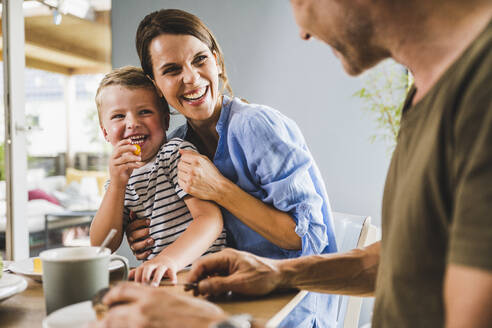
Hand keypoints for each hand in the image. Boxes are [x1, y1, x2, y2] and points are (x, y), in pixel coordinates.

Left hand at [87, 282, 226, 327]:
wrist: (211, 327)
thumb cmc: (201, 316)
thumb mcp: (177, 300)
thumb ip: (158, 302)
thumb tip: (148, 307)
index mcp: (152, 296)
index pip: (123, 290)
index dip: (111, 295)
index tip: (107, 299)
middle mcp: (143, 311)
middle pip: (112, 314)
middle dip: (103, 319)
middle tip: (97, 322)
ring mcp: (143, 327)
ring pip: (115, 327)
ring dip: (106, 327)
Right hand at [109, 139, 143, 187]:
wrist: (118, 184)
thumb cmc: (124, 172)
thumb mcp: (128, 163)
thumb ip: (132, 157)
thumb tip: (139, 151)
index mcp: (114, 156)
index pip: (117, 146)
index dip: (123, 142)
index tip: (130, 140)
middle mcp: (112, 159)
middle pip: (119, 150)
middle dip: (128, 148)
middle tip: (136, 148)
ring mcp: (114, 165)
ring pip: (124, 158)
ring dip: (133, 157)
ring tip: (140, 159)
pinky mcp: (117, 170)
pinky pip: (126, 165)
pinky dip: (133, 165)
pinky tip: (138, 166)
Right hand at [126, 211, 152, 259]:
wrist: (147, 240)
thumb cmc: (143, 229)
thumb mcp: (139, 223)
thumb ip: (136, 218)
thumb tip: (132, 212)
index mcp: (130, 230)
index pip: (131, 226)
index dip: (139, 223)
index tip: (149, 221)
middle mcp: (130, 239)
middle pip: (132, 236)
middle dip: (141, 233)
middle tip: (150, 230)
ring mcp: (134, 247)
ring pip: (135, 246)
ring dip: (144, 243)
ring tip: (152, 240)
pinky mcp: (138, 254)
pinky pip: (139, 256)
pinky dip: (144, 254)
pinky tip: (151, 250)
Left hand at [129, 255, 178, 285]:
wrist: (168, 259)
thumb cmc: (154, 267)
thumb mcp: (144, 269)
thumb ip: (136, 273)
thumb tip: (124, 279)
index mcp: (145, 266)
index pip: (139, 270)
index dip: (136, 278)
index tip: (134, 287)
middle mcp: (153, 265)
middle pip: (148, 268)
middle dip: (145, 276)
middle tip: (143, 285)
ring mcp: (162, 266)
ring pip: (159, 271)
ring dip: (156, 278)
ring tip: (155, 286)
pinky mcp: (171, 268)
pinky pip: (172, 272)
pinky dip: (172, 277)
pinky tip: (172, 283)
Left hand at [177, 149, 226, 201]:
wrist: (219, 188)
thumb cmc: (212, 174)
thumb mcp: (205, 160)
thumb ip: (192, 153)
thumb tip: (180, 150)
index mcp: (198, 160)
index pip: (183, 157)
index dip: (187, 161)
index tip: (191, 164)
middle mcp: (193, 169)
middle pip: (180, 165)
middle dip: (184, 167)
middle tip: (191, 171)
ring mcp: (190, 179)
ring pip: (179, 173)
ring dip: (184, 175)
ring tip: (192, 177)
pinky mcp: (188, 188)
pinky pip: (179, 182)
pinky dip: (184, 182)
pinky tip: (191, 182)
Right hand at [187, 248, 283, 296]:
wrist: (280, 275)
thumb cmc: (263, 276)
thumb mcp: (239, 283)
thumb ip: (218, 284)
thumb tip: (200, 287)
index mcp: (225, 256)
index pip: (202, 263)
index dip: (193, 275)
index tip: (188, 288)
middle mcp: (225, 258)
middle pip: (205, 268)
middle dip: (199, 281)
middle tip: (195, 294)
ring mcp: (229, 264)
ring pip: (211, 274)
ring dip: (207, 284)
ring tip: (205, 296)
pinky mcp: (233, 271)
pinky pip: (219, 277)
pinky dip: (215, 286)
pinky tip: (216, 294)